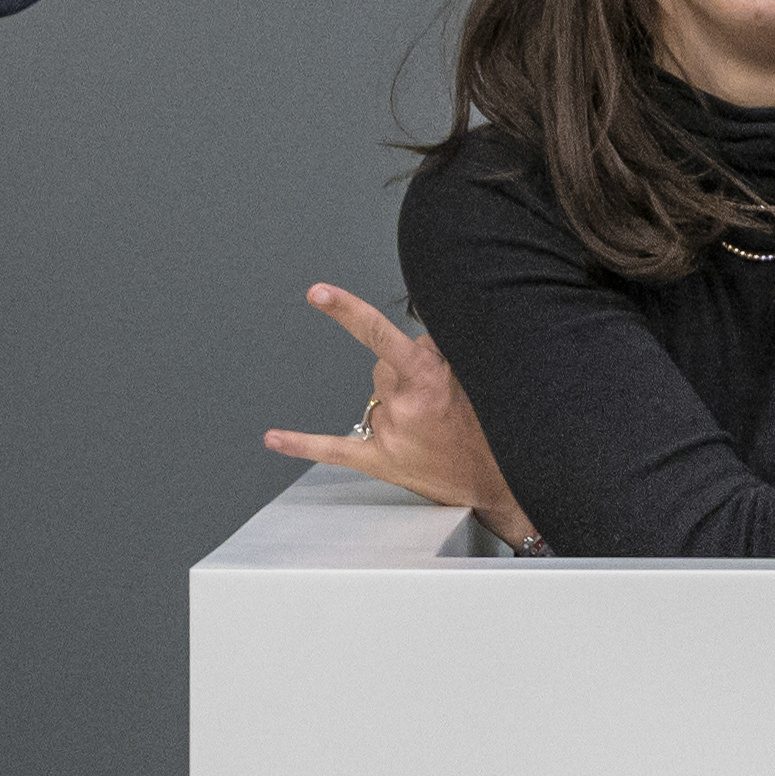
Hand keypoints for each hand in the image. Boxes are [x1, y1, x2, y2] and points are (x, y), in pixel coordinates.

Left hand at [261, 284, 534, 548]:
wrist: (501, 483)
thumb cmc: (492, 427)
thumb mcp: (479, 378)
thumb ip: (445, 352)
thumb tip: (417, 336)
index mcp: (429, 377)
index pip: (385, 334)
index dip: (351, 312)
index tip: (318, 292)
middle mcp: (404, 402)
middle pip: (384, 363)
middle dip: (406, 370)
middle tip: (440, 396)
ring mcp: (390, 432)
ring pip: (377, 396)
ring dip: (397, 402)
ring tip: (433, 425)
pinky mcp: (380, 460)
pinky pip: (334, 448)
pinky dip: (302, 442)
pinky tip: (273, 438)